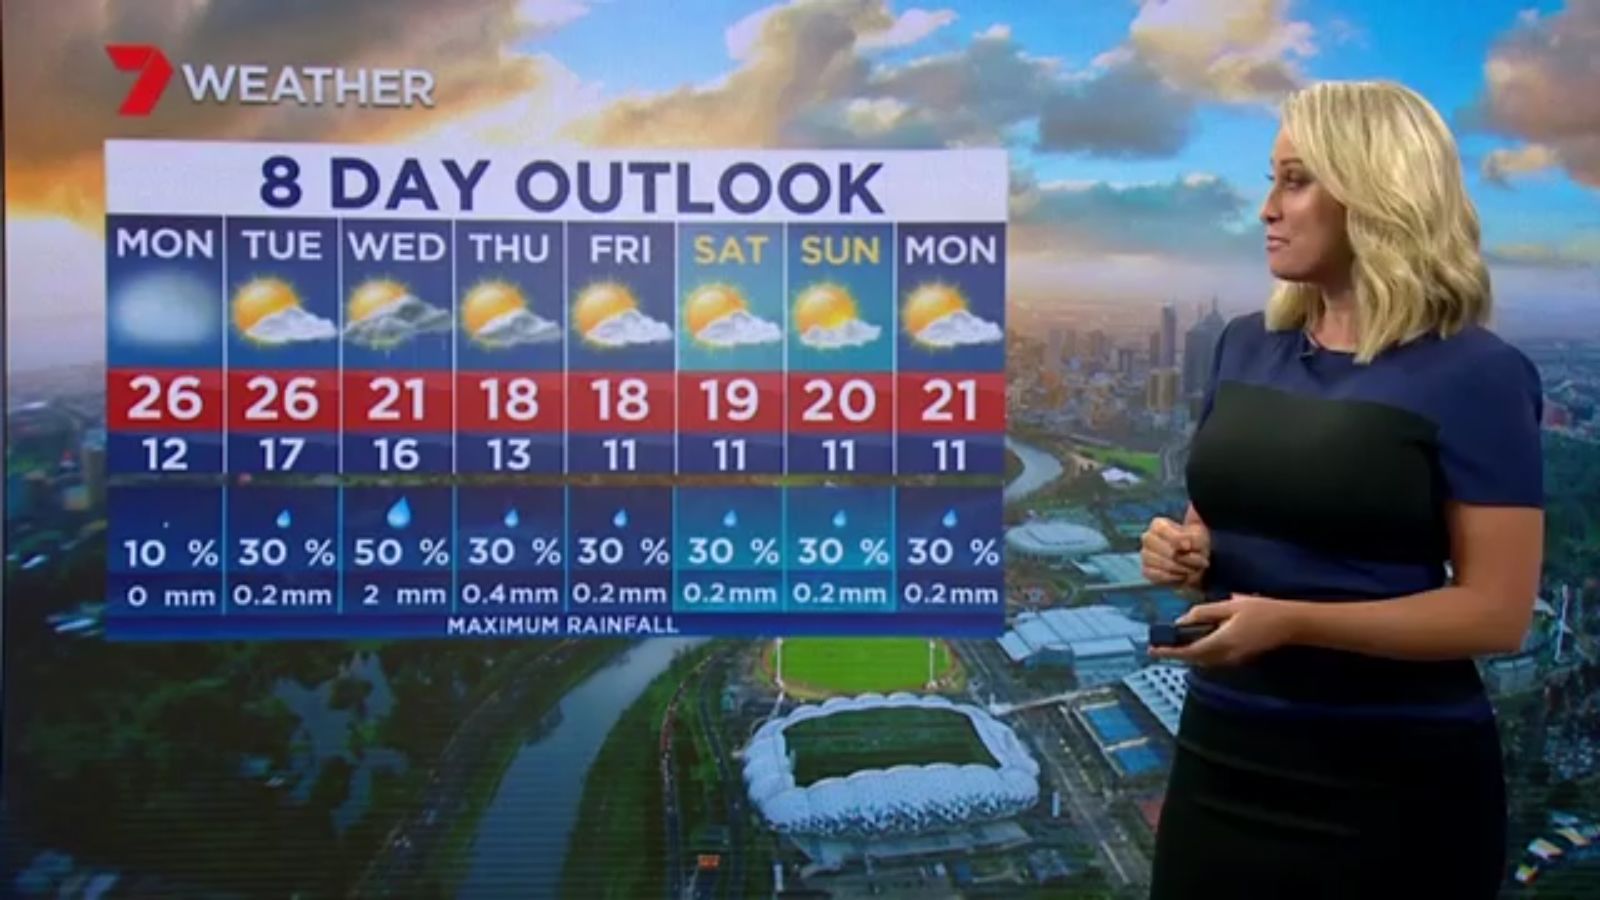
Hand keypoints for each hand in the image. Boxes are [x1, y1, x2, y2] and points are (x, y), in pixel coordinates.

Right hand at [1139, 516, 1208, 586]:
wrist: (1194, 564)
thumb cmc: (1196, 545)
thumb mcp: (1200, 534)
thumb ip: (1196, 525)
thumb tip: (1191, 512)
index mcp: (1158, 525)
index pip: (1161, 529)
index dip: (1175, 538)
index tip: (1188, 546)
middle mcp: (1148, 538)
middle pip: (1160, 547)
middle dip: (1180, 557)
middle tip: (1198, 562)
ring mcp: (1145, 555)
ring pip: (1160, 563)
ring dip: (1180, 568)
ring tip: (1193, 569)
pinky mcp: (1146, 571)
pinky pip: (1158, 576)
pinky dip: (1173, 577)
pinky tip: (1183, 575)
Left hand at [1148, 594, 1298, 666]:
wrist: (1291, 624)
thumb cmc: (1262, 611)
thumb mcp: (1231, 605)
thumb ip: (1205, 613)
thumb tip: (1183, 620)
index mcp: (1222, 642)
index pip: (1189, 651)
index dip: (1169, 652)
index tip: (1152, 650)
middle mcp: (1226, 656)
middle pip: (1194, 659)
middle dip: (1175, 653)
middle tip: (1158, 646)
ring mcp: (1233, 660)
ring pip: (1203, 660)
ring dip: (1187, 654)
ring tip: (1173, 644)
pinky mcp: (1239, 658)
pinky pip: (1213, 659)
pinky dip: (1200, 653)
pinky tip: (1196, 642)